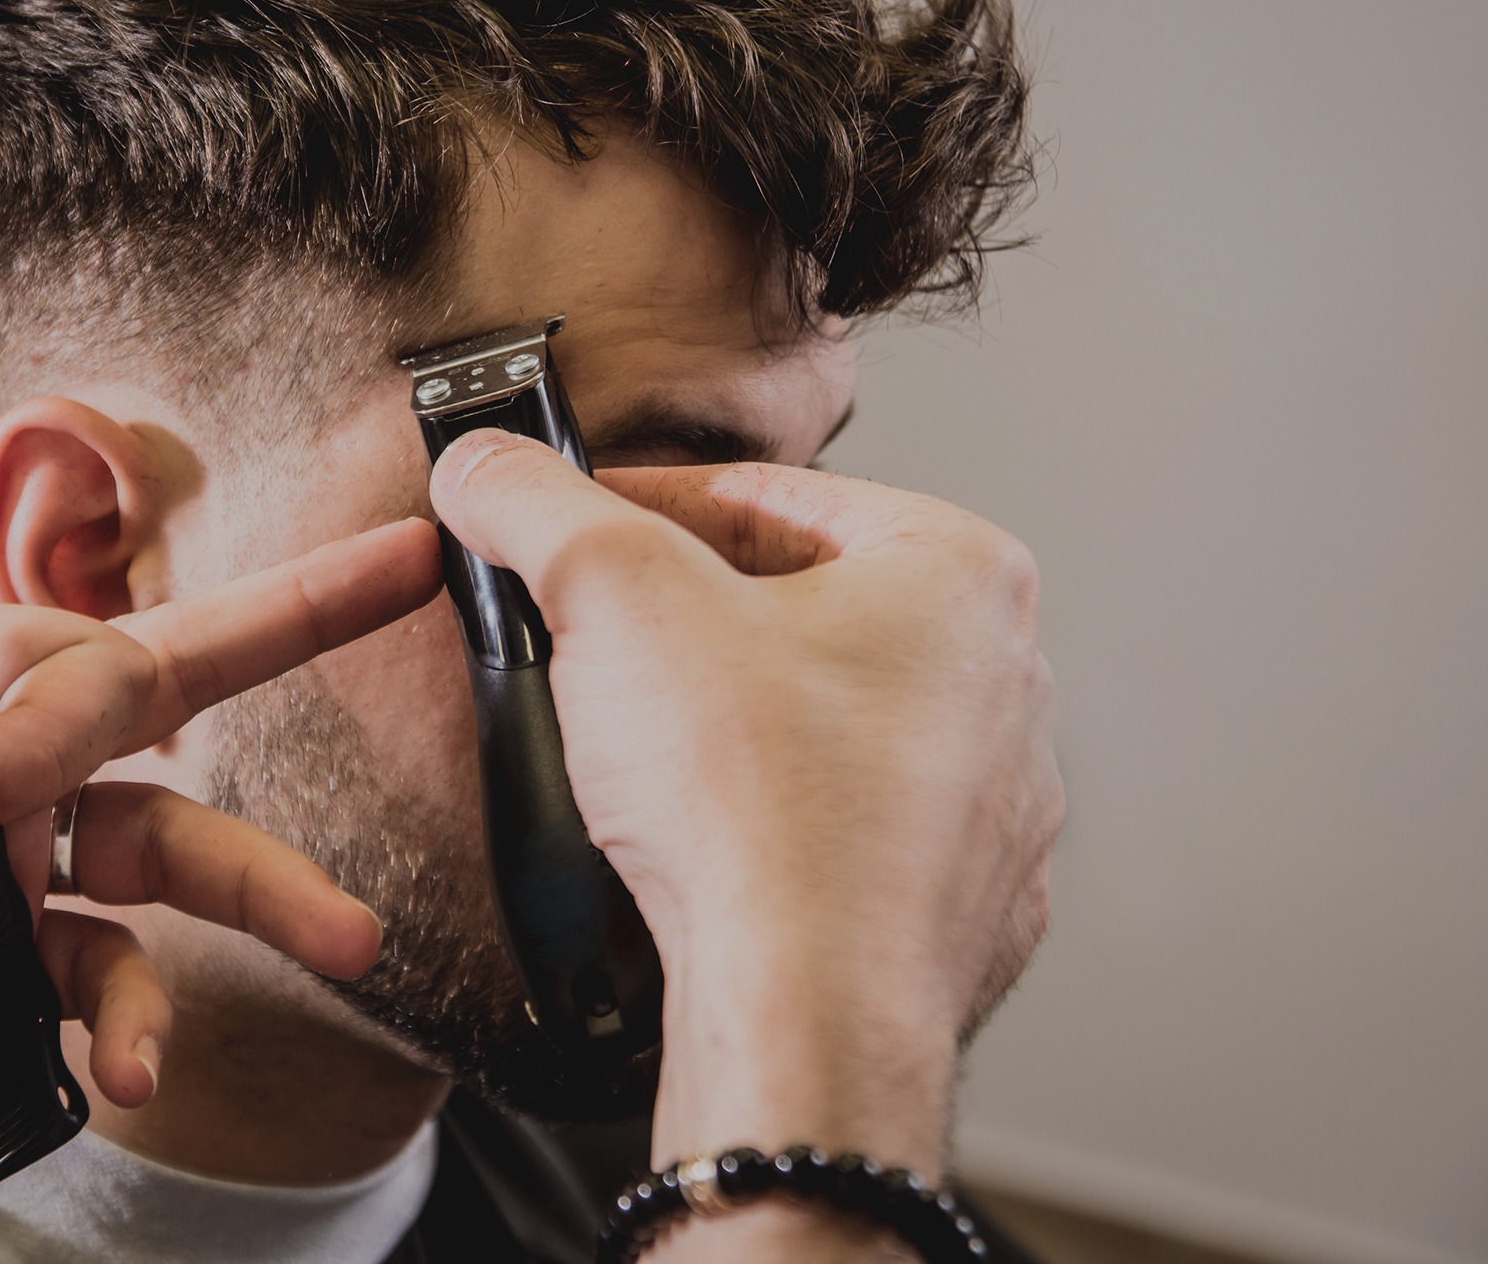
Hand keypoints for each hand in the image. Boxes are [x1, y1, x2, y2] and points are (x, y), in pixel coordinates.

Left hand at [0, 416, 440, 1197]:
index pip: (61, 656)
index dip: (54, 720)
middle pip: (156, 699)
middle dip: (286, 628)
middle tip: (401, 568)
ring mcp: (8, 873)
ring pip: (175, 847)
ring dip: (266, 893)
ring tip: (350, 936)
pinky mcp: (25, 971)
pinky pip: (133, 969)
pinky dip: (150, 1018)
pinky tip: (136, 1066)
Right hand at [430, 435, 1060, 1242]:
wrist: (805, 1022)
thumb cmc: (756, 807)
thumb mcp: (609, 593)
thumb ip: (535, 503)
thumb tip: (485, 465)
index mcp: (961, 575)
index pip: (768, 498)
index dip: (638, 507)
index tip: (566, 530)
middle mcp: (1002, 685)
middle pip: (799, 607)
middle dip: (685, 619)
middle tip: (588, 640)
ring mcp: (989, 808)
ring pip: (826, 724)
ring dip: (727, 725)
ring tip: (634, 752)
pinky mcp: (957, 911)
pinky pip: (844, 836)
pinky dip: (769, 828)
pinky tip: (700, 845)